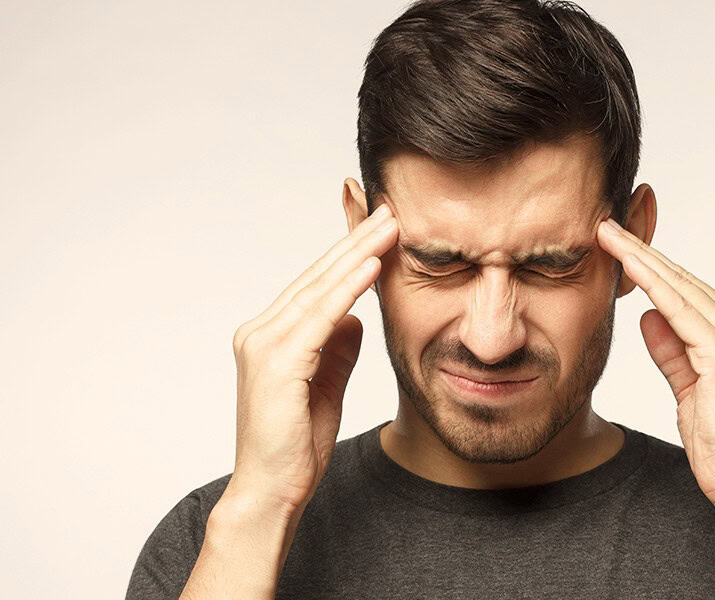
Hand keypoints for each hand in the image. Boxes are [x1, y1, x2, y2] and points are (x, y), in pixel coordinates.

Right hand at [226, 203, 397, 514]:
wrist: (272, 488)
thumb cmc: (295, 443)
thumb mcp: (326, 384)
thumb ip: (337, 348)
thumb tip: (355, 316)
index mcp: (269, 335)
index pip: (315, 285)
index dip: (348, 254)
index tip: (380, 228)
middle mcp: (260, 332)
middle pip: (316, 277)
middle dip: (355, 241)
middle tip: (388, 209)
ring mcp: (264, 345)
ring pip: (319, 289)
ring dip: (356, 254)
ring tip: (388, 226)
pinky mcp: (278, 363)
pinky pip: (320, 317)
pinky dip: (347, 289)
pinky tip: (371, 267)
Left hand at [597, 218, 714, 507]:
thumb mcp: (687, 388)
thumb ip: (671, 350)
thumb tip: (648, 314)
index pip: (687, 291)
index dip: (652, 266)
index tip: (620, 244)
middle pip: (683, 280)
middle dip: (642, 251)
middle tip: (607, 224)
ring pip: (680, 288)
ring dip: (641, 259)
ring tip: (609, 235)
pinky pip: (681, 310)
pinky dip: (654, 286)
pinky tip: (629, 268)